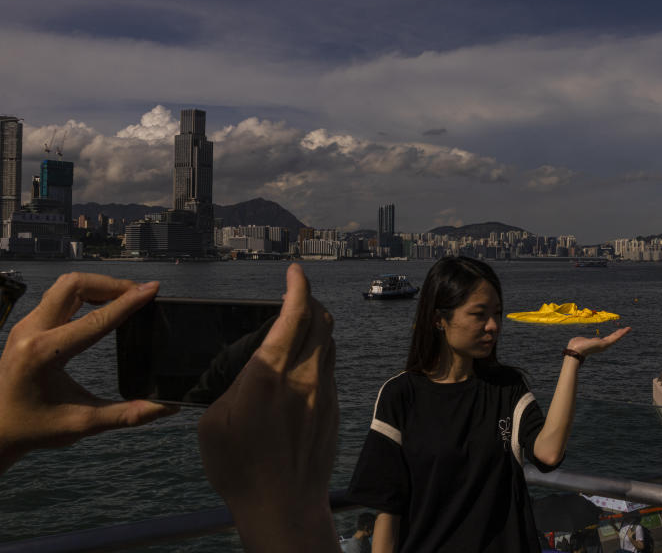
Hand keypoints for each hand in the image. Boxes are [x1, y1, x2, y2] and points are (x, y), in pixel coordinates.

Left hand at [0, 273, 175, 473]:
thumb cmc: (35, 428)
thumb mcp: (84, 424)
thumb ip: (128, 414)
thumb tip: (167, 408)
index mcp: (43, 354)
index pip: (95, 320)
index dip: (128, 302)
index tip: (152, 289)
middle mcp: (30, 333)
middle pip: (74, 285)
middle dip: (110, 284)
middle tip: (137, 294)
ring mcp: (25, 327)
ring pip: (65, 286)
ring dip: (97, 286)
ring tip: (123, 298)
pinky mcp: (27, 326)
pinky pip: (58, 297)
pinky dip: (85, 294)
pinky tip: (102, 306)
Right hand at [199, 264, 338, 551]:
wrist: (284, 505)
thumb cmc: (240, 468)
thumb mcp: (213, 422)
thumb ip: (231, 386)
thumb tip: (245, 373)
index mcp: (269, 374)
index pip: (294, 314)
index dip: (298, 286)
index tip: (294, 272)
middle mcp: (303, 376)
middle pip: (321, 320)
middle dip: (310, 299)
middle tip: (295, 295)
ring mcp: (323, 391)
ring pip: (329, 342)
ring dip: (317, 325)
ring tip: (300, 325)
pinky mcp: (331, 408)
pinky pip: (330, 367)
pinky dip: (319, 353)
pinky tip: (304, 364)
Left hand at [567, 326, 630, 356]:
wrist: (575, 350)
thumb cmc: (575, 345)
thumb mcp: (582, 340)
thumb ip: (585, 340)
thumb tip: (587, 340)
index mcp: (596, 344)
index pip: (606, 339)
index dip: (611, 336)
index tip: (616, 332)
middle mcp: (601, 345)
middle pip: (612, 338)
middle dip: (619, 333)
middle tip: (625, 329)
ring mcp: (604, 345)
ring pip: (615, 337)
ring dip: (622, 333)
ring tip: (629, 328)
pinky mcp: (605, 344)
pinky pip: (615, 338)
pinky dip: (621, 334)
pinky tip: (626, 330)